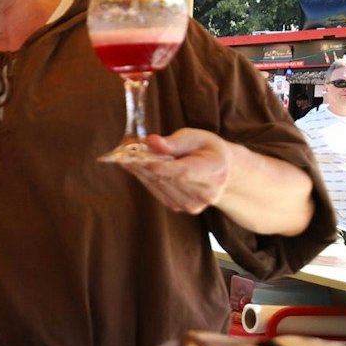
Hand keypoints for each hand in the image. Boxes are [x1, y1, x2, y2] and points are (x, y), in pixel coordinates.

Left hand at [115, 129, 235, 213]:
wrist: (223, 171)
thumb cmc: (208, 149)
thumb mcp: (198, 137)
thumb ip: (175, 142)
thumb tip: (151, 142)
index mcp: (215, 172)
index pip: (184, 172)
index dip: (161, 167)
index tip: (140, 159)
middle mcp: (205, 193)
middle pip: (167, 179)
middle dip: (142, 165)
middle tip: (122, 151)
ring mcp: (193, 204)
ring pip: (158, 186)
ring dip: (140, 171)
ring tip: (125, 156)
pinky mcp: (180, 207)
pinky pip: (157, 192)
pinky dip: (145, 178)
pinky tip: (135, 167)